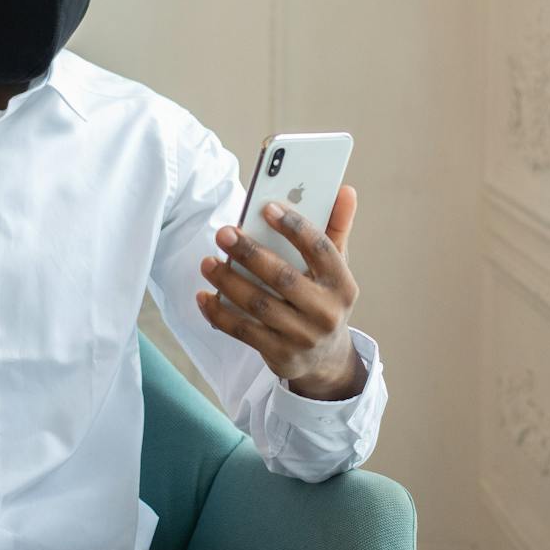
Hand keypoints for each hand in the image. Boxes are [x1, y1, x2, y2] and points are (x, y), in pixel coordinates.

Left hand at [196, 184, 364, 400]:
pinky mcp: (280, 354)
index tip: (267, 208)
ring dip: (228, 281)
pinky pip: (243, 331)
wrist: (326, 359)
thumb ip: (337, 229)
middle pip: (283, 277)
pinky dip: (219, 313)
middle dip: (249, 253)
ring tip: (208, 262)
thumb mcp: (336, 269)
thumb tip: (345, 190)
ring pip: (259, 305)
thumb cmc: (325, 300)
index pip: (320, 249)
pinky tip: (204, 295)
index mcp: (342, 284)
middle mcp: (325, 312)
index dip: (294, 227)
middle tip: (223, 233)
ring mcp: (302, 336)